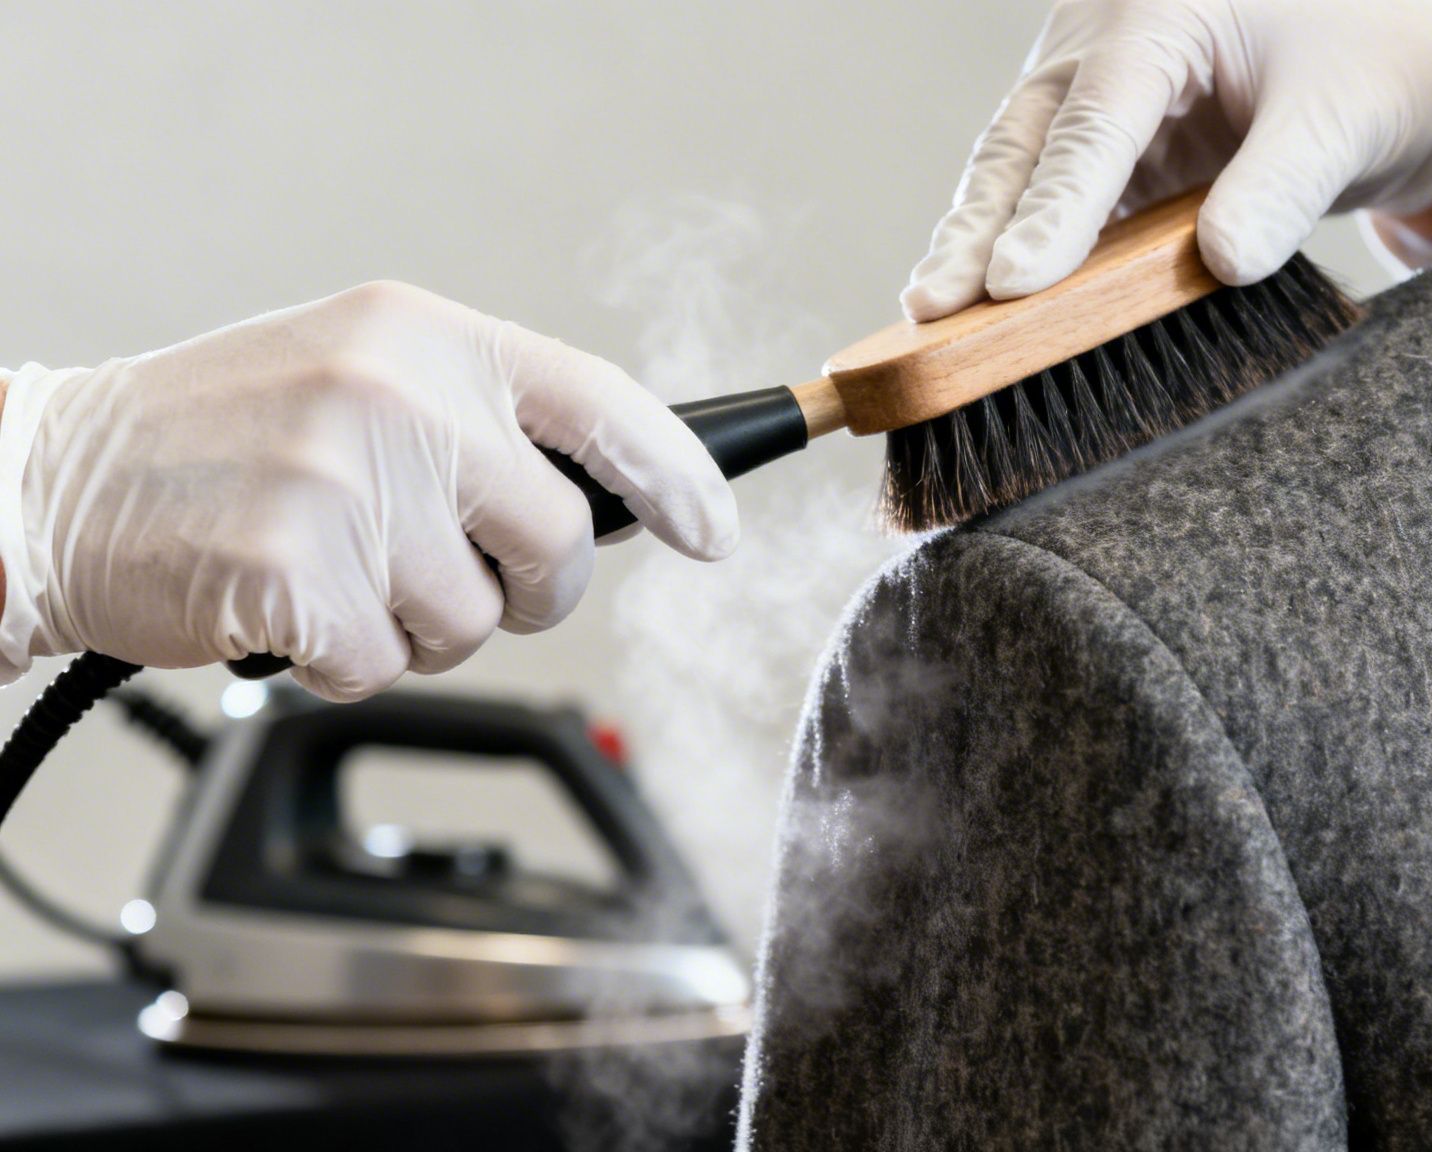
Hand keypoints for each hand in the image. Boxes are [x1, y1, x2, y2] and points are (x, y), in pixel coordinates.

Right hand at [0, 281, 736, 700]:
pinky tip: (289, 608)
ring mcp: (348, 483)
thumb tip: (608, 498)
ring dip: (420, 629)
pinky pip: (388, 665)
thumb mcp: (357, 375)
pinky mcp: (298, 572)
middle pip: (557, 543)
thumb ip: (475, 419)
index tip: (713, 530)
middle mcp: (399, 396)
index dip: (679, 474)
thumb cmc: (217, 438)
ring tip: (337, 574)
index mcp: (427, 336)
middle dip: (530, 593)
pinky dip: (347, 663)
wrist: (52, 480)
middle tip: (461, 584)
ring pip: (473, 620)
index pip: (602, 401)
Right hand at [902, 0, 1431, 320]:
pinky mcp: (1114, 140)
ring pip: (1022, 168)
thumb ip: (1282, 187)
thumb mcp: (1344, 118)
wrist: (1406, 48)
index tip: (1015, 282)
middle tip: (935, 308)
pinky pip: (1052, 193)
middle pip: (1027, 141)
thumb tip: (1223, 263)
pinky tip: (982, 303)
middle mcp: (1113, 39)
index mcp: (1163, 8)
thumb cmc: (1379, 58)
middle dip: (976, 229)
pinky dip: (1022, 246)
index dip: (1054, 208)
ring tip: (935, 318)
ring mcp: (1101, 88)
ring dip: (981, 244)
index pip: (1096, 119)